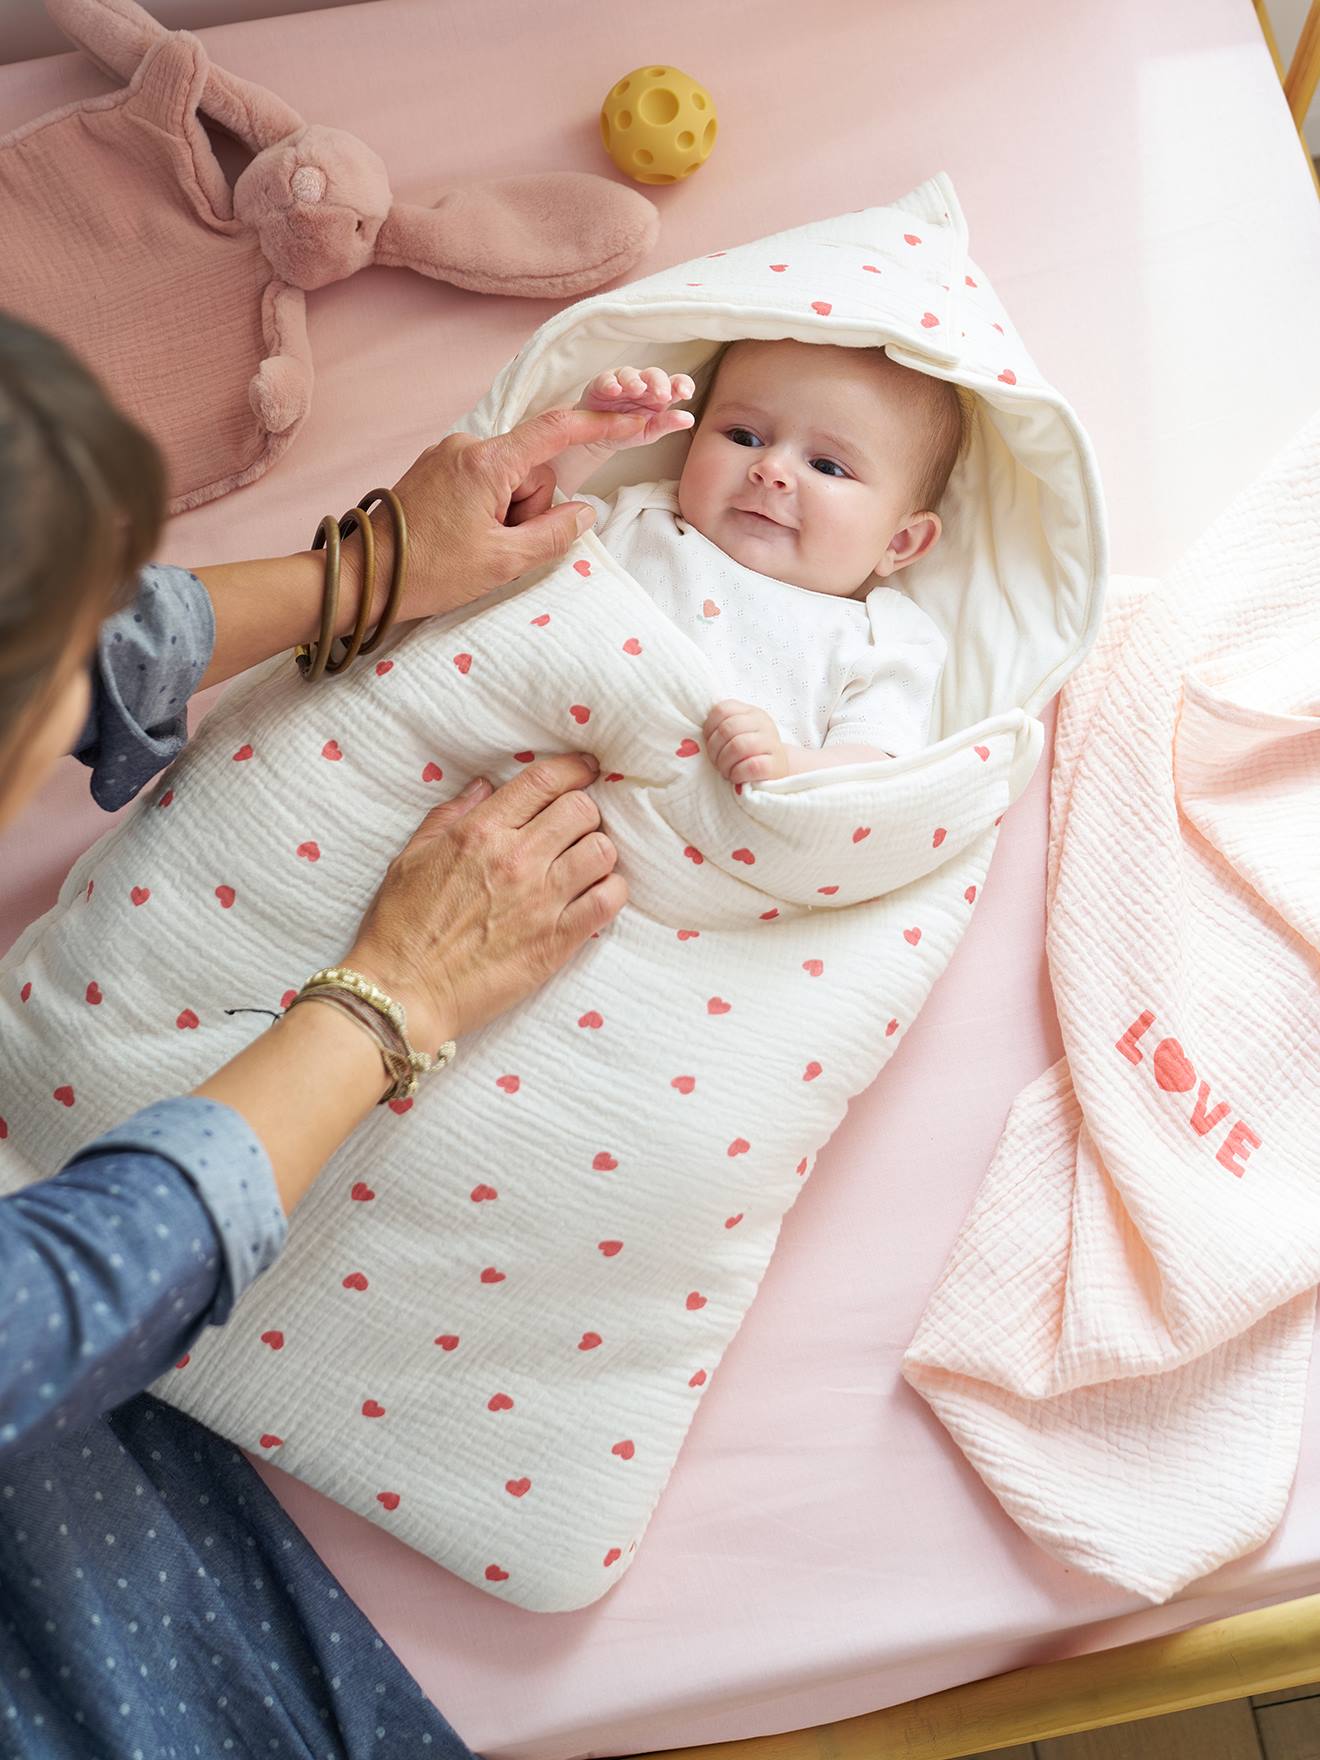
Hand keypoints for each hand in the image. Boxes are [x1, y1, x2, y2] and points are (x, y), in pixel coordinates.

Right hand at [342, 755, 625, 1049]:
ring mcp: (541, 901)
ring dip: (597, 853)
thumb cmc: (400, 926)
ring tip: (583, 865)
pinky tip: (596, 895)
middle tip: (573, 830)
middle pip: (582, 811)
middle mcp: (516, 859)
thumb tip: (486, 787)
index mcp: (480, 832)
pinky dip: (611, 891)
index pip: (543, 782)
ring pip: (602, 851)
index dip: (574, 769)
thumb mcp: (412, 857)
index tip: (586, 770)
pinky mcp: (557, 941)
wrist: (402, 992)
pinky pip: (609, 900)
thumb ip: (450, 816)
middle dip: (583, 813)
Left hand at [346, 405, 648, 626]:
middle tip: (499, 547)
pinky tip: (462, 539)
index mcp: (486, 462)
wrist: (361, 576)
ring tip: (474, 546)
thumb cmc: (427, 570)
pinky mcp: (436, 471)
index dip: (601, 425)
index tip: (635, 419)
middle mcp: (467, 446)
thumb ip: (553, 534)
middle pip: (533, 470)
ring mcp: (448, 456)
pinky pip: (484, 484)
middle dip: (530, 509)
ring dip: (507, 515)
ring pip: (509, 481)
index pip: (556, 431)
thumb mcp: (502, 561)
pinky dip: (488, 511)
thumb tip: (584, 513)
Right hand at [577, 365, 695, 449]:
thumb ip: (668, 423)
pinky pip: (606, 380)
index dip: (683, 384)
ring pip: (629, 374)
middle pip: (654, 375)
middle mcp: (643, 384)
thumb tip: (689, 419)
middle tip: (662, 395)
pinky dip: (610, 383)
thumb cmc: (628, 429)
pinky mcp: (602, 383)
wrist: (599, 436)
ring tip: (637, 389)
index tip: (686, 394)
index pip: (676, 383)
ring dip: (634, 380)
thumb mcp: (650, 431)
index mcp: (659, 394)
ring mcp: (622, 381)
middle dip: (659, 382)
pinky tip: (614, 390)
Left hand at [703, 699, 788, 784]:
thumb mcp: (737, 734)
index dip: (709, 729)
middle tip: (717, 763)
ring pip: (738, 746)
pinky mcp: (776, 764)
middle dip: (715, 750)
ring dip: (725, 764)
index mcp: (750, 712)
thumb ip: (722, 728)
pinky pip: (751, 765)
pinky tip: (737, 778)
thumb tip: (693, 733)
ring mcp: (771, 743)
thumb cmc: (749, 754)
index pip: (721, 710)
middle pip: (727, 729)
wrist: (777, 772)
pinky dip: (737, 774)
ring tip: (726, 771)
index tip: (710, 744)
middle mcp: (762, 723)